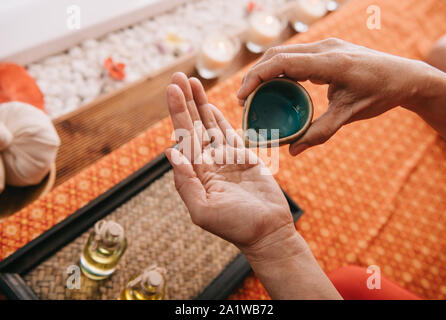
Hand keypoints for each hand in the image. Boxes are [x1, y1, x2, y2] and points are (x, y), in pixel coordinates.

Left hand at [165, 72, 296, 249]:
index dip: (177, 112)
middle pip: (193, 126)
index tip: (172, 89)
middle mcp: (208, 163)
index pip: (183, 137)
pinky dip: (220, 118)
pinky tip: (210, 104)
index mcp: (196, 174)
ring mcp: (225, 159)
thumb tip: (170, 153)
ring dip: (200, 104)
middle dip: (185, 101)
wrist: (268, 232)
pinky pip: (229, 133)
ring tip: (191, 82)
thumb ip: (186, 183)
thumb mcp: (203, 210)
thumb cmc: (236, 226)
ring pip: (210, 125)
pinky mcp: (244, 158)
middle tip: (178, 77)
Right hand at [237, 38, 445, 153]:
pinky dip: (280, 69)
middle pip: (277, 54)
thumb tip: (293, 151)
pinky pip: (296, 55)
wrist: (405, 76)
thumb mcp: (349, 115)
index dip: (256, 78)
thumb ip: (320, 133)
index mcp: (331, 62)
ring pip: (284, 52)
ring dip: (266, 71)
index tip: (242, 98)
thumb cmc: (380, 94)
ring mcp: (326, 45)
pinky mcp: (327, 49)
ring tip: (255, 94)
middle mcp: (325, 47)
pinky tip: (276, 86)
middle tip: (244, 100)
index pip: (282, 62)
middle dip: (255, 75)